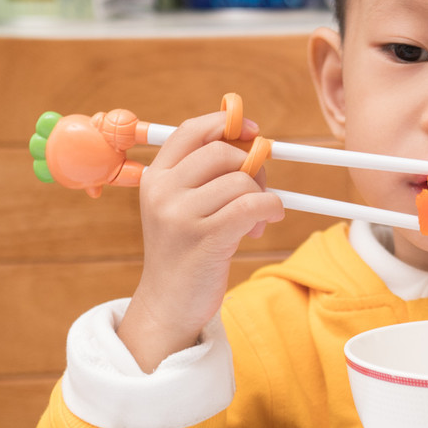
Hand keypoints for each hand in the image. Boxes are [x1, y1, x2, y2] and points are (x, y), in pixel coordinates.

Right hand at [117, 111, 285, 371]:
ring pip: (242, 180)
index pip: (192, 130)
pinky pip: (251, 205)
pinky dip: (271, 207)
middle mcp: (163, 191)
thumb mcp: (180, 207)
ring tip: (256, 220)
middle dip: (253, 166)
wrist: (168, 304)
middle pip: (223, 152)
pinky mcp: (205, 238)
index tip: (253, 131)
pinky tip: (268, 220)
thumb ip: (205, 176)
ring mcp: (181, 215)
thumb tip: (252, 144)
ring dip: (262, 196)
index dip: (227, 124)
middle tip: (259, 190)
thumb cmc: (185, 252)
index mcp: (156, 177)